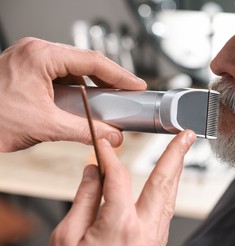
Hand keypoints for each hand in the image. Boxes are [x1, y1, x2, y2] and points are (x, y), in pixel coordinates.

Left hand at [0, 37, 145, 151]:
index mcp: (40, 56)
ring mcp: (31, 58)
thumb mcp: (44, 125)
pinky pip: (61, 72)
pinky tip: (84, 99)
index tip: (136, 85)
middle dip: (109, 78)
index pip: (92, 60)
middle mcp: (35, 51)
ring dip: (93, 82)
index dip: (119, 74)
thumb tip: (112, 136)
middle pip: (85, 60)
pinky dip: (77, 85)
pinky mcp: (28, 68)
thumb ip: (84, 130)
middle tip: (128, 92)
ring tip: (110, 98)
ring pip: (74, 66)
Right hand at [45, 130, 195, 245]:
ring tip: (180, 153)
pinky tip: (165, 185)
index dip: (109, 157)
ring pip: (170, 197)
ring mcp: (154, 240)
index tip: (103, 146)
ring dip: (175, 172)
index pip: (118, 178)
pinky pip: (165, 212)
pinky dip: (167, 193)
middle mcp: (144, 231)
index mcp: (119, 226)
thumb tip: (93, 172)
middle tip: (185, 136)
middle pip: (164, 183)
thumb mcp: (67, 237)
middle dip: (176, 155)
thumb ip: (84, 199)